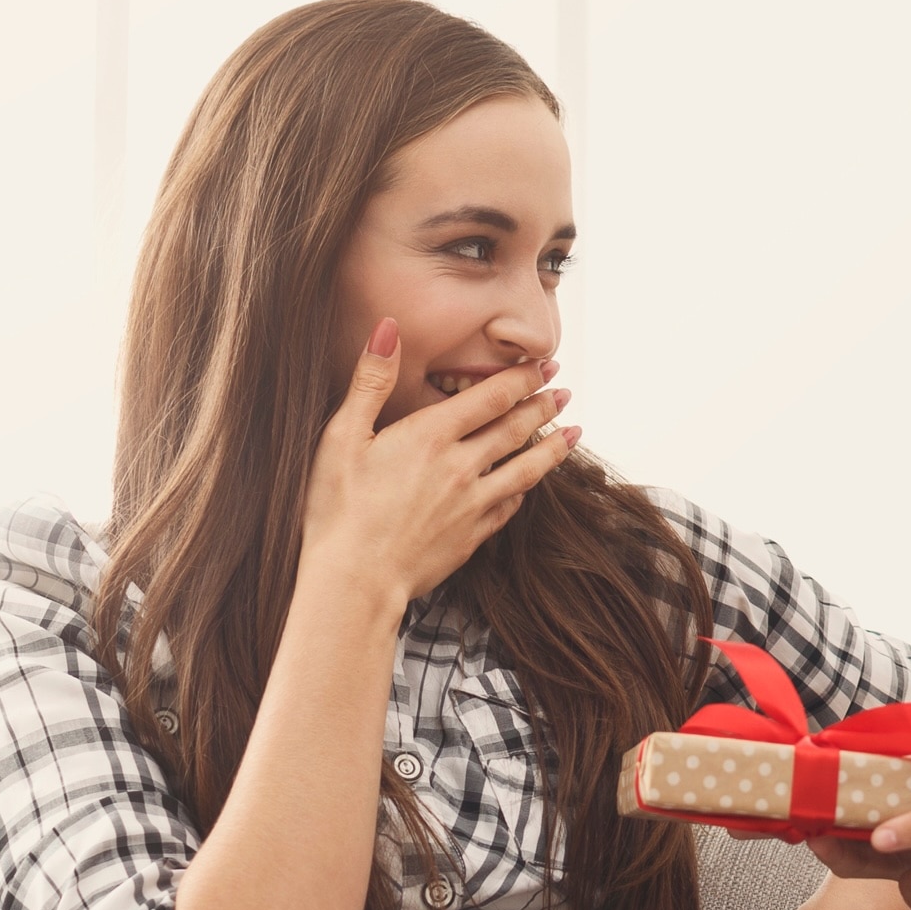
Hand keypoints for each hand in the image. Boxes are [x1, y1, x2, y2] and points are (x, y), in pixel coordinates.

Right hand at [298, 317, 576, 601]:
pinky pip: (508, 506)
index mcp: (431, 435)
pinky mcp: (471, 536)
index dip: (522, 378)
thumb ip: (371, 379)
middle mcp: (461, 467)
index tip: (545, 366)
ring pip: (525, 469)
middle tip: (563, 392)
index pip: (491, 396)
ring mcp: (471, 504)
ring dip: (551, 447)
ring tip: (573, 433)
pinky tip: (529, 485)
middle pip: (514, 429)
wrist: (354, 581)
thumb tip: (388, 327)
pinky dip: (523, 490)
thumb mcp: (342, 435)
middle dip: (542, 406)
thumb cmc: (338, 508)